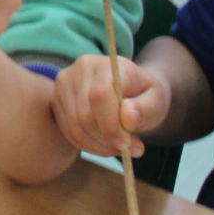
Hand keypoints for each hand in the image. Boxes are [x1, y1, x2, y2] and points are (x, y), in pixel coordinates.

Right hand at [52, 54, 170, 157]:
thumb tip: (128, 119)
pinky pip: (67, 131)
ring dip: (96, 145)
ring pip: (73, 126)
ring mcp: (64, 83)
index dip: (111, 124)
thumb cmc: (145, 95)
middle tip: (127, 150)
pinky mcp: (56, 99)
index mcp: (106, 64)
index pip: (99, 95)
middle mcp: (79, 69)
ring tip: (117, 148)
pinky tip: (104, 145)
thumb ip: (145, 109)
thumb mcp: (156, 101)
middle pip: (84, 114)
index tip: (126, 144)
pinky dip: (86, 145)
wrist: (130, 89)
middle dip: (106, 139)